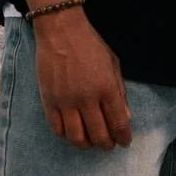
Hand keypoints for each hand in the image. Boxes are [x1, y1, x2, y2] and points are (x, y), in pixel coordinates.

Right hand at [34, 10, 132, 148]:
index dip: (123, 137)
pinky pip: (57, 129)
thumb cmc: (90, 44)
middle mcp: (87, 98)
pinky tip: (72, 133)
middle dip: (107, 144)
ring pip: (77, 137)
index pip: (118, 123)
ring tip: (91, 141)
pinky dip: (66, 136)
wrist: (60, 31)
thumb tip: (126, 117)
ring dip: (87, 145)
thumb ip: (120, 91)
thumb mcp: (113, 64)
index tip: (125, 142)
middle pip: (99, 135)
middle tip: (109, 144)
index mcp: (106, 88)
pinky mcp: (49, 101)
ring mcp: (66, 102)